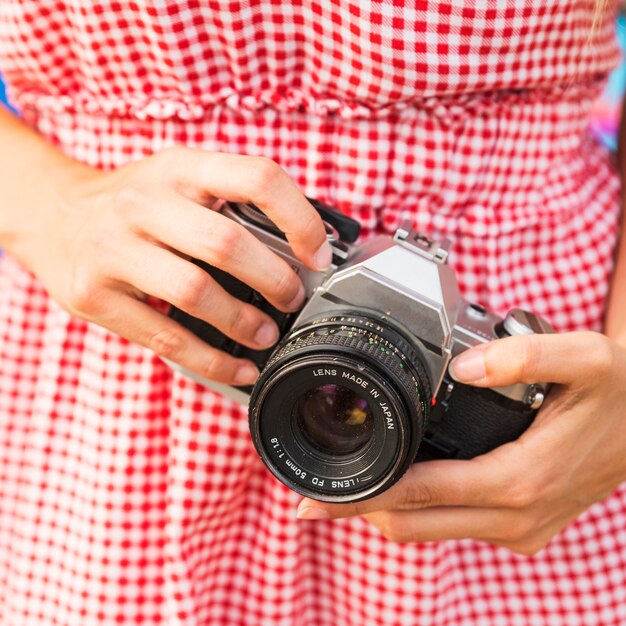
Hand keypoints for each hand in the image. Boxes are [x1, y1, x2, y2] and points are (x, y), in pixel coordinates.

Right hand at [12, 147, 330, 384]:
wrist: (52, 214)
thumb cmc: (135, 202)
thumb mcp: (180, 180)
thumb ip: (231, 202)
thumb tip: (300, 249)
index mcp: (180, 168)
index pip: (257, 178)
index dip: (300, 219)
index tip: (317, 255)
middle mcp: (144, 203)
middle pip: (227, 244)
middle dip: (274, 282)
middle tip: (292, 300)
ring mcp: (114, 249)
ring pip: (196, 293)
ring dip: (244, 323)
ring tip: (266, 335)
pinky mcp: (95, 296)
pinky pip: (166, 338)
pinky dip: (212, 360)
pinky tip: (238, 367)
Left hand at [296, 332, 625, 554]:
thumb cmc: (620, 394)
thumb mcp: (585, 359)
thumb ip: (526, 354)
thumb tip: (462, 366)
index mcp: (519, 481)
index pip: (419, 494)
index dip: (362, 497)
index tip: (316, 498)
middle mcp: (516, 518)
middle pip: (415, 524)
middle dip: (360, 512)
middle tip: (312, 496)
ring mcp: (521, 529)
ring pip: (432, 530)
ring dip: (387, 512)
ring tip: (347, 486)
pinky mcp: (524, 529)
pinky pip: (454, 526)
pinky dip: (420, 510)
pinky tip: (401, 485)